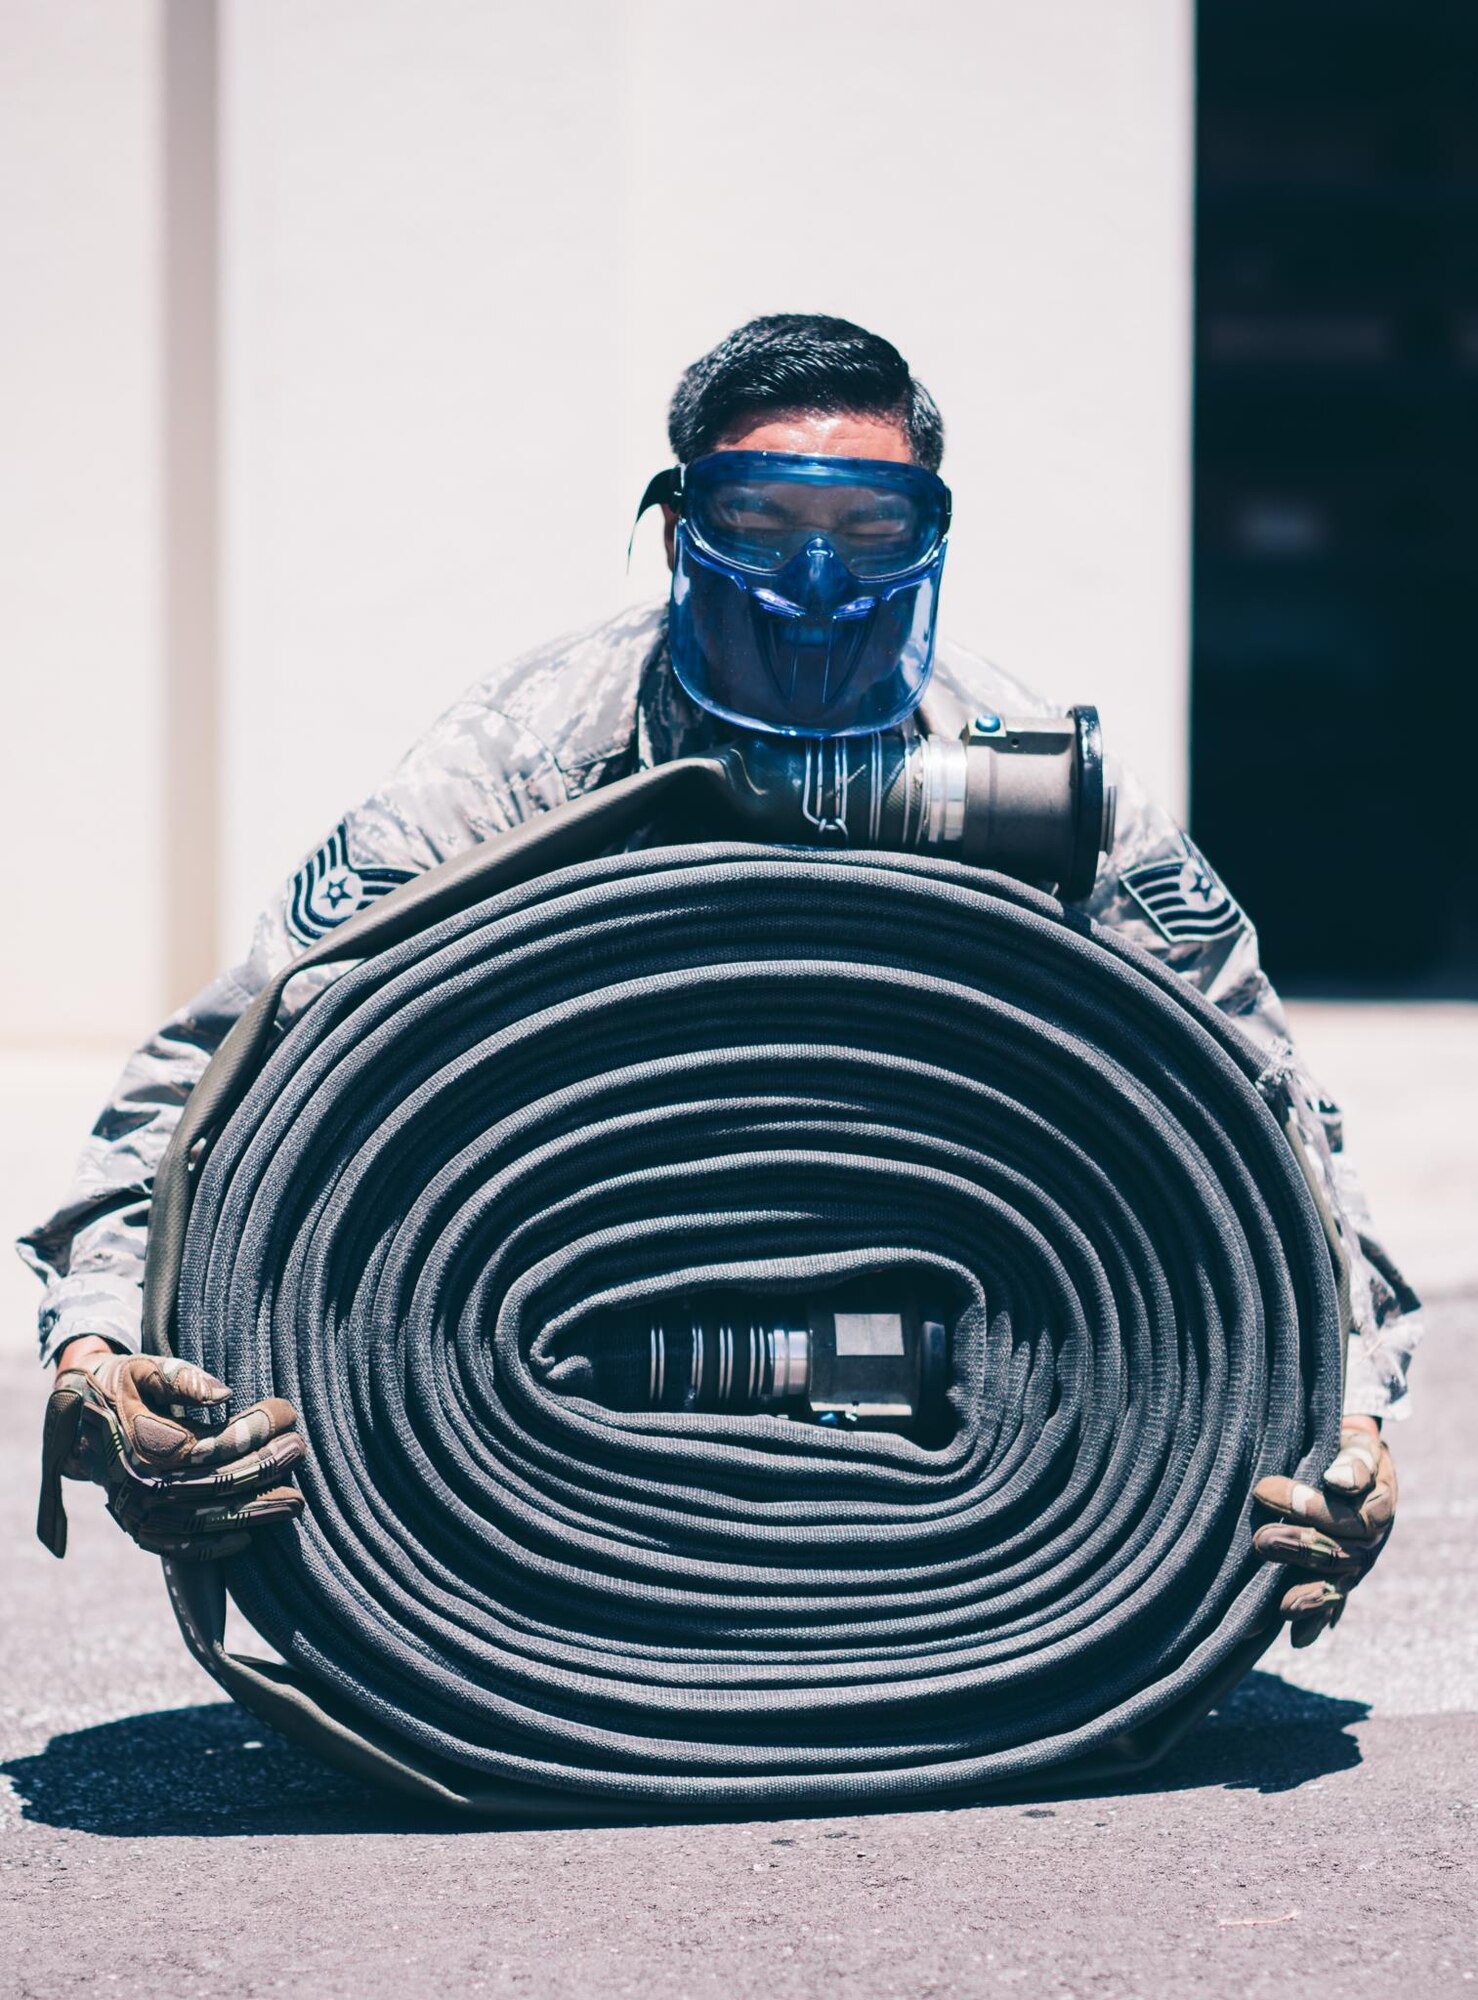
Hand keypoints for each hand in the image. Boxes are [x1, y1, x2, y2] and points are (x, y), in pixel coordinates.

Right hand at [38, 1348, 304, 1561]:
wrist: (75, 1413)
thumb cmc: (120, 1383)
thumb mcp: (146, 1368)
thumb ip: (183, 1378)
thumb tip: (224, 1394)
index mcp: (140, 1444)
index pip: (212, 1445)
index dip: (254, 1430)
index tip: (287, 1410)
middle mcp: (137, 1484)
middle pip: (214, 1484)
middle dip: (263, 1468)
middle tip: (299, 1450)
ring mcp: (135, 1511)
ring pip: (203, 1519)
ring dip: (253, 1511)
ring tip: (295, 1501)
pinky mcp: (135, 1528)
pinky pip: (176, 1546)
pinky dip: (211, 1546)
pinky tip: (247, 1538)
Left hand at [1252, 1416, 1395, 1646]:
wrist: (1352, 1463)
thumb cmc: (1348, 1451)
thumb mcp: (1358, 1447)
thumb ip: (1353, 1462)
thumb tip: (1337, 1481)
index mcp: (1379, 1507)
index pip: (1349, 1516)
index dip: (1310, 1507)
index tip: (1263, 1489)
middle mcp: (1372, 1542)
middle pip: (1341, 1553)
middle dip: (1299, 1548)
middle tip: (1260, 1540)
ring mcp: (1358, 1563)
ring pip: (1338, 1584)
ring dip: (1311, 1595)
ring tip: (1282, 1606)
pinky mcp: (1341, 1576)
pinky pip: (1333, 1601)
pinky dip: (1317, 1619)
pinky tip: (1298, 1637)